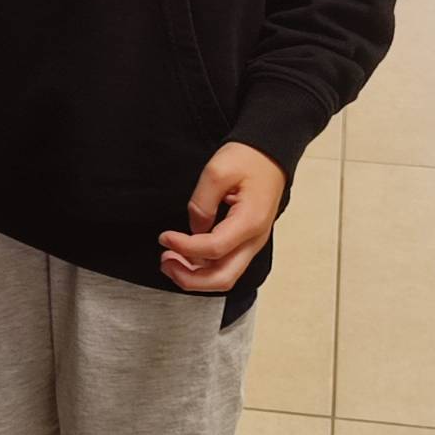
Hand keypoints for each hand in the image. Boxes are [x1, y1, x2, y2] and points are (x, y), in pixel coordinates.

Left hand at [157, 142, 286, 292]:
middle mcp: (254, 240)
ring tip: (169, 260)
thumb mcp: (218, 170)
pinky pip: (225, 265)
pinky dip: (203, 267)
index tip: (164, 237)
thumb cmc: (248, 159)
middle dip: (190, 278)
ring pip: (224, 276)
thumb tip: (193, 230)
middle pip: (222, 278)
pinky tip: (185, 257)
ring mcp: (251, 243)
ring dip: (195, 276)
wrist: (270, 156)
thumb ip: (202, 203)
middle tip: (165, 261)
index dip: (185, 247)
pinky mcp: (245, 241)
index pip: (214, 249)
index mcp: (249, 222)